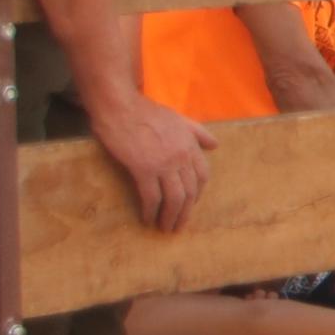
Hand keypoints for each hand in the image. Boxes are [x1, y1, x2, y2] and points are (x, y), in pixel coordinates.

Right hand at [91, 94, 215, 234]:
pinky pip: (151, 197)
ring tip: (165, 228)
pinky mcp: (143, 169)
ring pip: (175, 198)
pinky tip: (147, 219)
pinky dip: (151, 211)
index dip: (198, 193)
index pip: (202, 176)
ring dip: (171, 217)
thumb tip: (215, 146)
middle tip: (178, 226)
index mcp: (190, 145)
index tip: (190, 204)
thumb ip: (197, 132)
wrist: (119, 106)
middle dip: (186, 212)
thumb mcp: (178, 118)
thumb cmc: (145, 111)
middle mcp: (182, 157)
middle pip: (190, 192)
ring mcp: (164, 164)